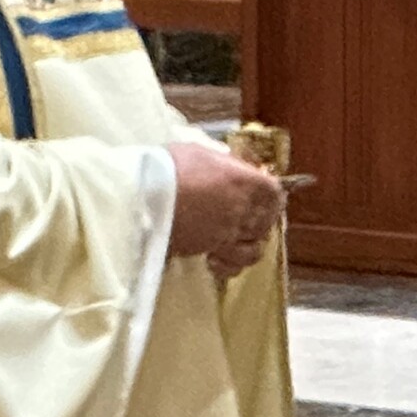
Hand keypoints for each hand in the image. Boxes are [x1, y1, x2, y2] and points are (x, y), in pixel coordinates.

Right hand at [166, 142, 286, 276]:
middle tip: (248, 217)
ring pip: (254, 248)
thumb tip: (232, 167)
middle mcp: (242, 210)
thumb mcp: (201, 152)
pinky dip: (230, 264)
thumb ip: (223, 163)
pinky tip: (218, 257)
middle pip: (266, 221)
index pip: (275, 194)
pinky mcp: (208, 250)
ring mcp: (227, 233)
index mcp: (245, 182)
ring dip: (248, 244)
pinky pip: (231, 264)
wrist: (140, 194)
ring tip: (236, 238)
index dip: (272, 196)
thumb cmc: (168, 166)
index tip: (263, 195)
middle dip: (261, 220)